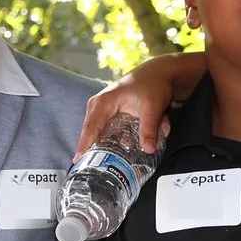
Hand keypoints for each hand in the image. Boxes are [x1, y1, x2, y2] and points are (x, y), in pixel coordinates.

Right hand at [77, 53, 207, 157]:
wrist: (162, 73)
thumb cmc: (153, 84)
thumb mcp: (152, 107)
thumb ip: (149, 129)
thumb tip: (148, 149)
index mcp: (104, 102)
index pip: (90, 128)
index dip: (84, 146)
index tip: (78, 161)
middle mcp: (100, 106)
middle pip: (93, 133)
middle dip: (99, 149)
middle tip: (98, 167)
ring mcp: (105, 110)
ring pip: (105, 133)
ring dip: (121, 141)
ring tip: (129, 148)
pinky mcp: (113, 114)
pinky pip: (114, 131)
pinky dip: (129, 135)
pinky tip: (144, 132)